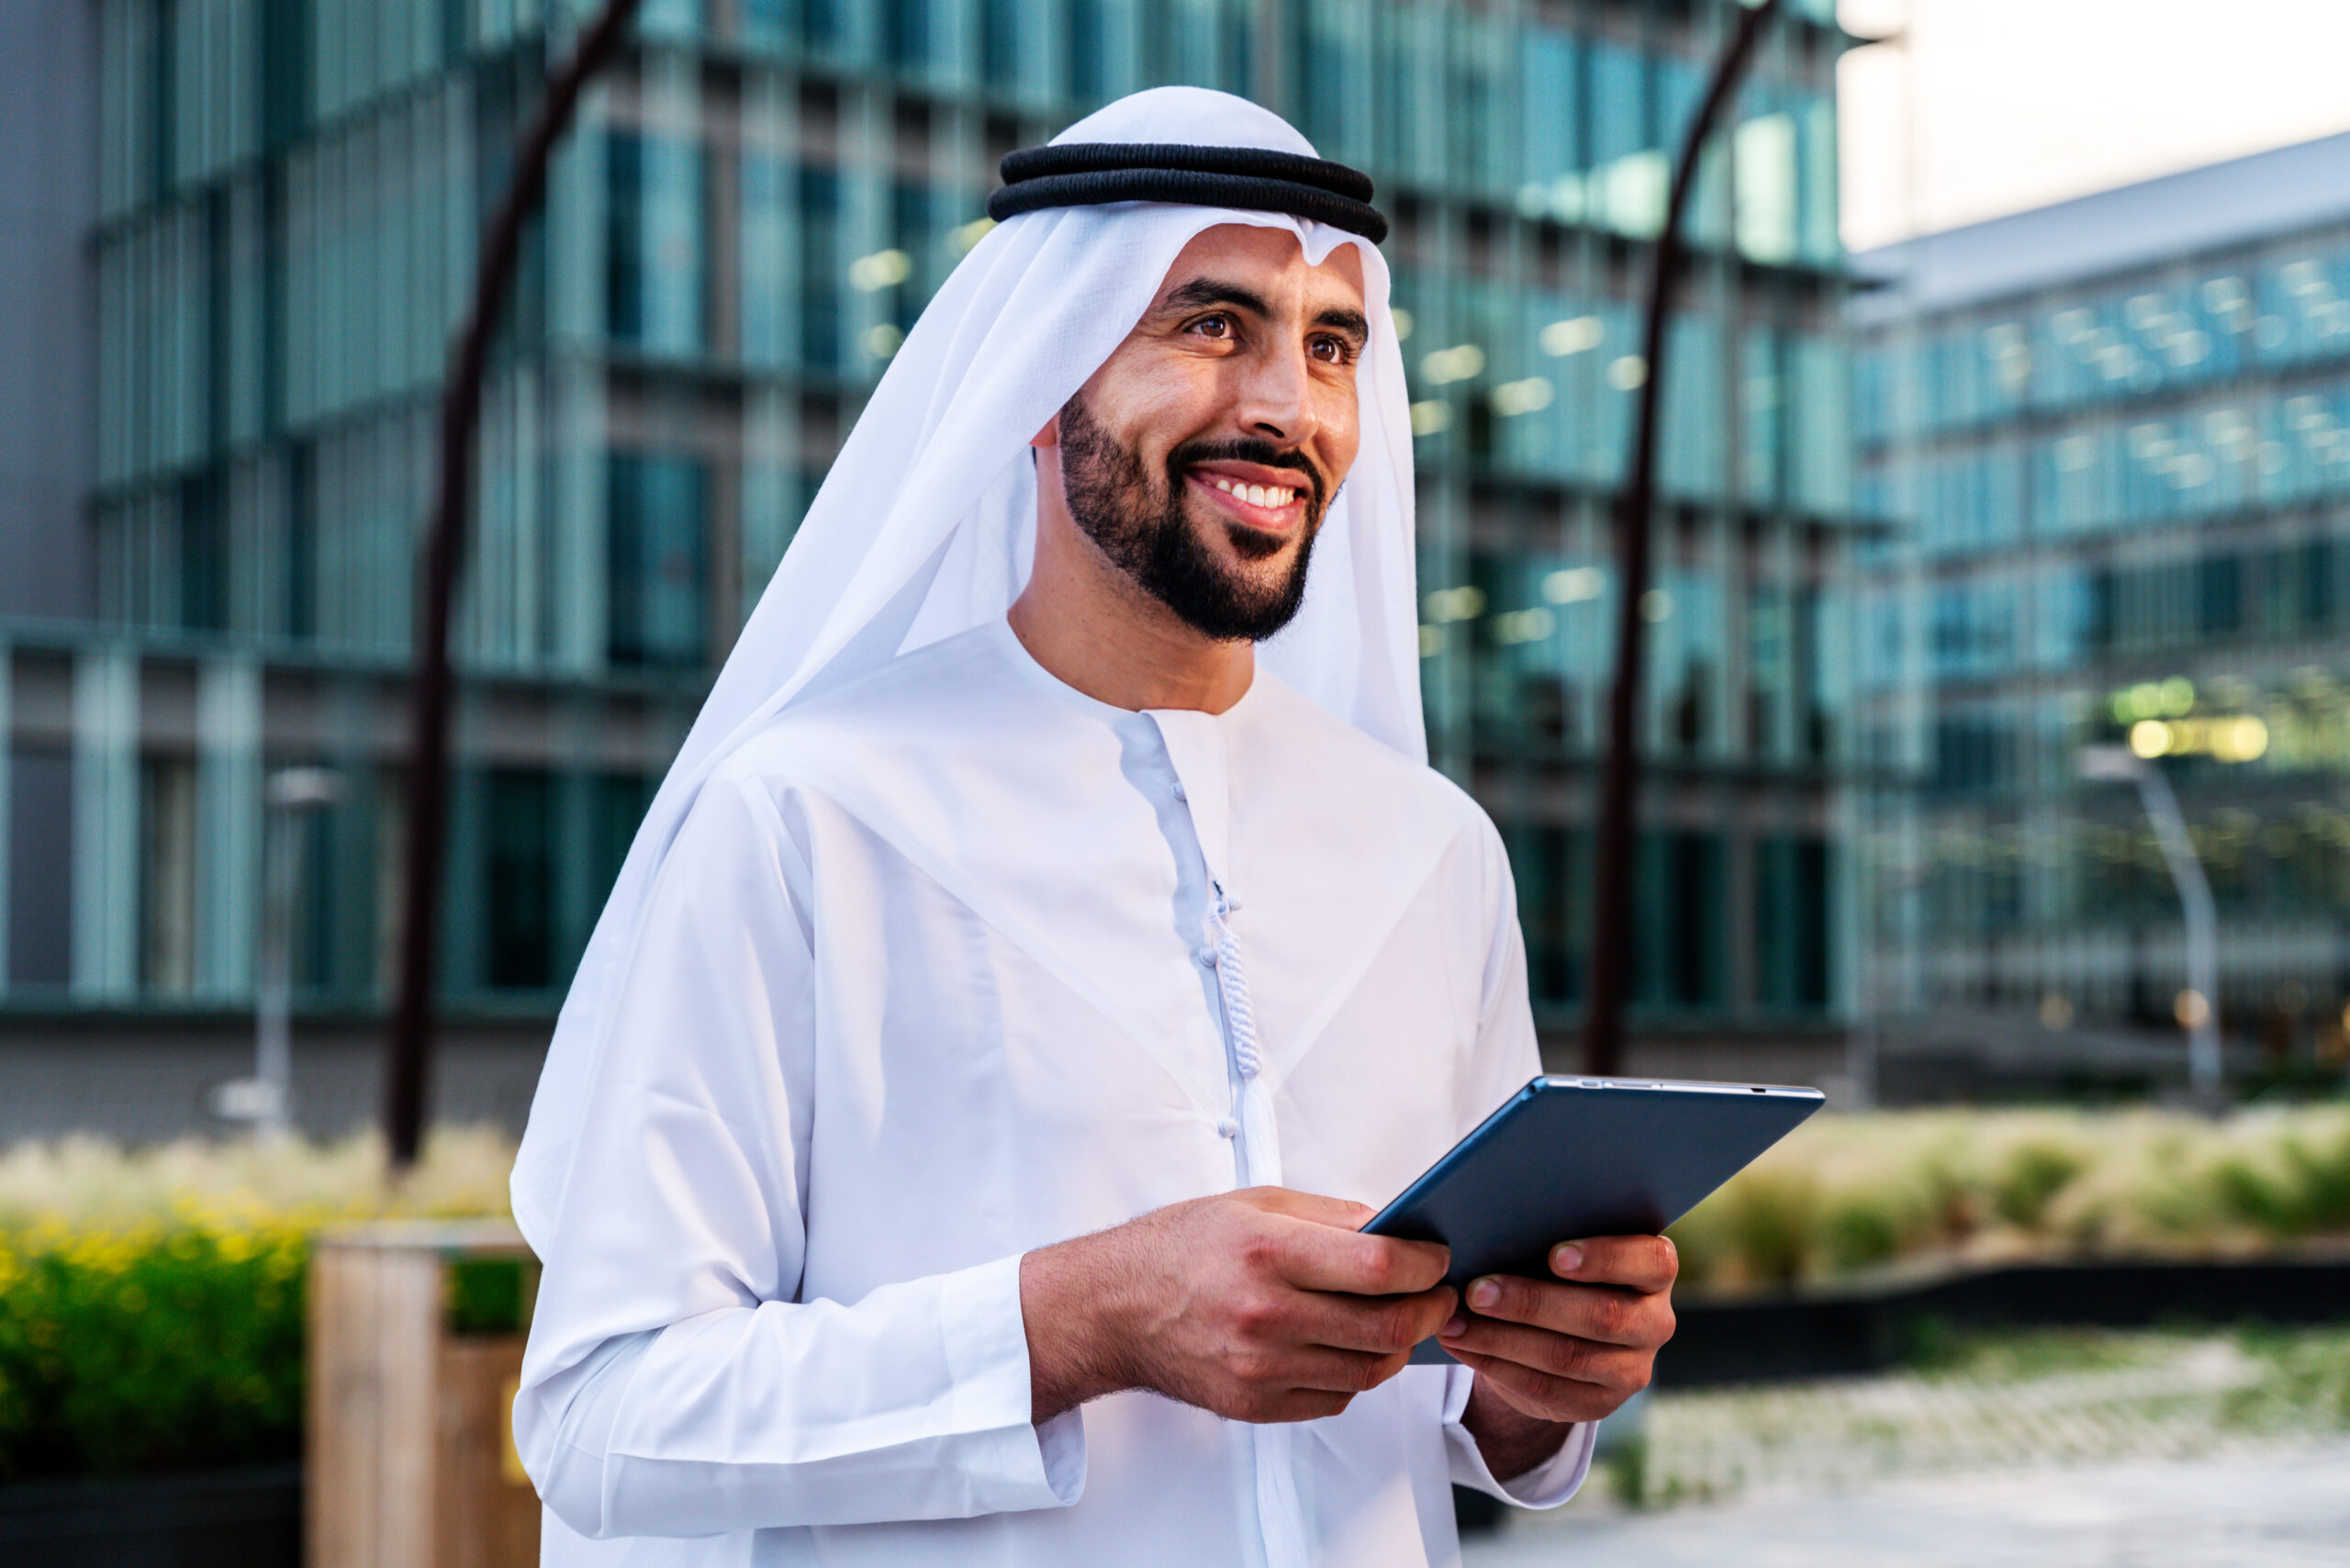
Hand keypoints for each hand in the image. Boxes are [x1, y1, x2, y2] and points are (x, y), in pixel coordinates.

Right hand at [1020, 1188, 1456, 1424]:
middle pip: (1387, 1325)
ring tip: (1397, 1319)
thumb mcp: (1253, 1205)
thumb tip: (1396, 1228)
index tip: (1438, 1258)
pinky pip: (1336, 1399)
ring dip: (1396, 1345)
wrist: (1114, 1309)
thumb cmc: (1180, 1248)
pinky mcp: (1256, 1405)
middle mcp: (1266, 1314)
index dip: (1425, 1264)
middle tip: (1438, 1295)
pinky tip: (1346, 1346)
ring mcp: (1261, 1367)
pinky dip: (1354, 1374)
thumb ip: (1329, 1217)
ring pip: (1369, 1370)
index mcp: (1268, 1252)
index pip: (1379, 1265)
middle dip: (1430, 1309)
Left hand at [1439, 1235, 1676, 1430]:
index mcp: (1655, 1269)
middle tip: (1478, 1291)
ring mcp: (1633, 1369)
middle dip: (1533, 1303)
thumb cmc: (1556, 1271)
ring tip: (1456, 1322)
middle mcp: (1655, 1321)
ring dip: (1503, 1339)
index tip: (1554, 1255)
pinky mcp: (1601, 1404)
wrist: (1560, 1333)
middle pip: (1603, 1315)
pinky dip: (1497, 1366)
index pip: (1652, 1260)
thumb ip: (1548, 1237)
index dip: (1605, 1258)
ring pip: (1569, 1357)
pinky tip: (1462, 1346)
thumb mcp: (1562, 1250)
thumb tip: (1490, 1231)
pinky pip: (1547, 1389)